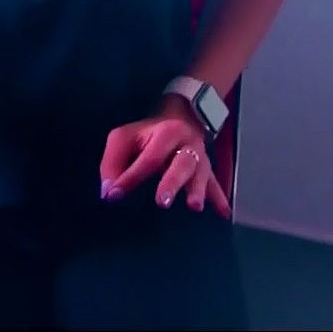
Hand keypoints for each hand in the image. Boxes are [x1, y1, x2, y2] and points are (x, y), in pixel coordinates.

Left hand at [98, 101, 230, 217]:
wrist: (182, 117)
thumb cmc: (147, 134)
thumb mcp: (124, 137)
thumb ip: (113, 162)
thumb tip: (108, 191)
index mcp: (166, 133)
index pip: (148, 158)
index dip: (130, 178)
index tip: (114, 196)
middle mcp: (187, 144)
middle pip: (181, 164)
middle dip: (172, 182)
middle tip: (162, 202)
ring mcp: (200, 158)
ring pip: (202, 174)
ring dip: (198, 190)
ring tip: (194, 206)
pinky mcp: (208, 171)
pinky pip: (215, 185)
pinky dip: (220, 199)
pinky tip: (224, 214)